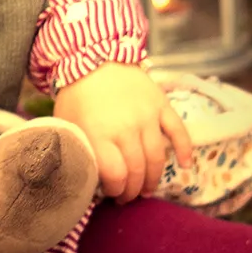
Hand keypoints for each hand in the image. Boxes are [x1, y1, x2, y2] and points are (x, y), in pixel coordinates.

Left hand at [53, 63, 196, 202]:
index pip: (115, 175)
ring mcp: (146, 116)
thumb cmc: (76, 94)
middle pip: (137, 170)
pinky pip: (178, 131)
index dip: (116, 190)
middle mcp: (125, 127)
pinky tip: (185, 166)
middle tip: (128, 197)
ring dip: (154, 178)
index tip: (112, 195)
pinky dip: (185, 150)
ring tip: (147, 190)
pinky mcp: (161, 104)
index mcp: (99, 133)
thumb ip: (78, 149)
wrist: (93, 55)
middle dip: (133, 190)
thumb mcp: (67, 123)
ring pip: (157, 157)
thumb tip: (84, 176)